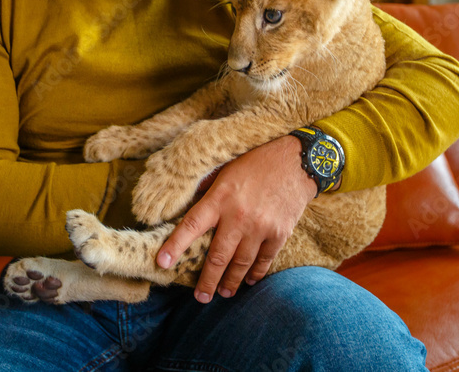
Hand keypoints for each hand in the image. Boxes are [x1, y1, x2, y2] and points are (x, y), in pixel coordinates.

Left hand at [155, 135, 316, 302]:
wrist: (297, 161)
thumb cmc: (256, 162)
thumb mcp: (225, 168)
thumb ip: (207, 189)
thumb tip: (186, 205)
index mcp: (220, 197)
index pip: (191, 225)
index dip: (175, 246)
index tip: (162, 263)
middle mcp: (238, 216)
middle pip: (218, 257)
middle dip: (207, 281)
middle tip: (200, 298)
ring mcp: (260, 227)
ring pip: (241, 264)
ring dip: (231, 282)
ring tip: (223, 292)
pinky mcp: (279, 233)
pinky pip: (263, 261)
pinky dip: (255, 273)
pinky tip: (248, 280)